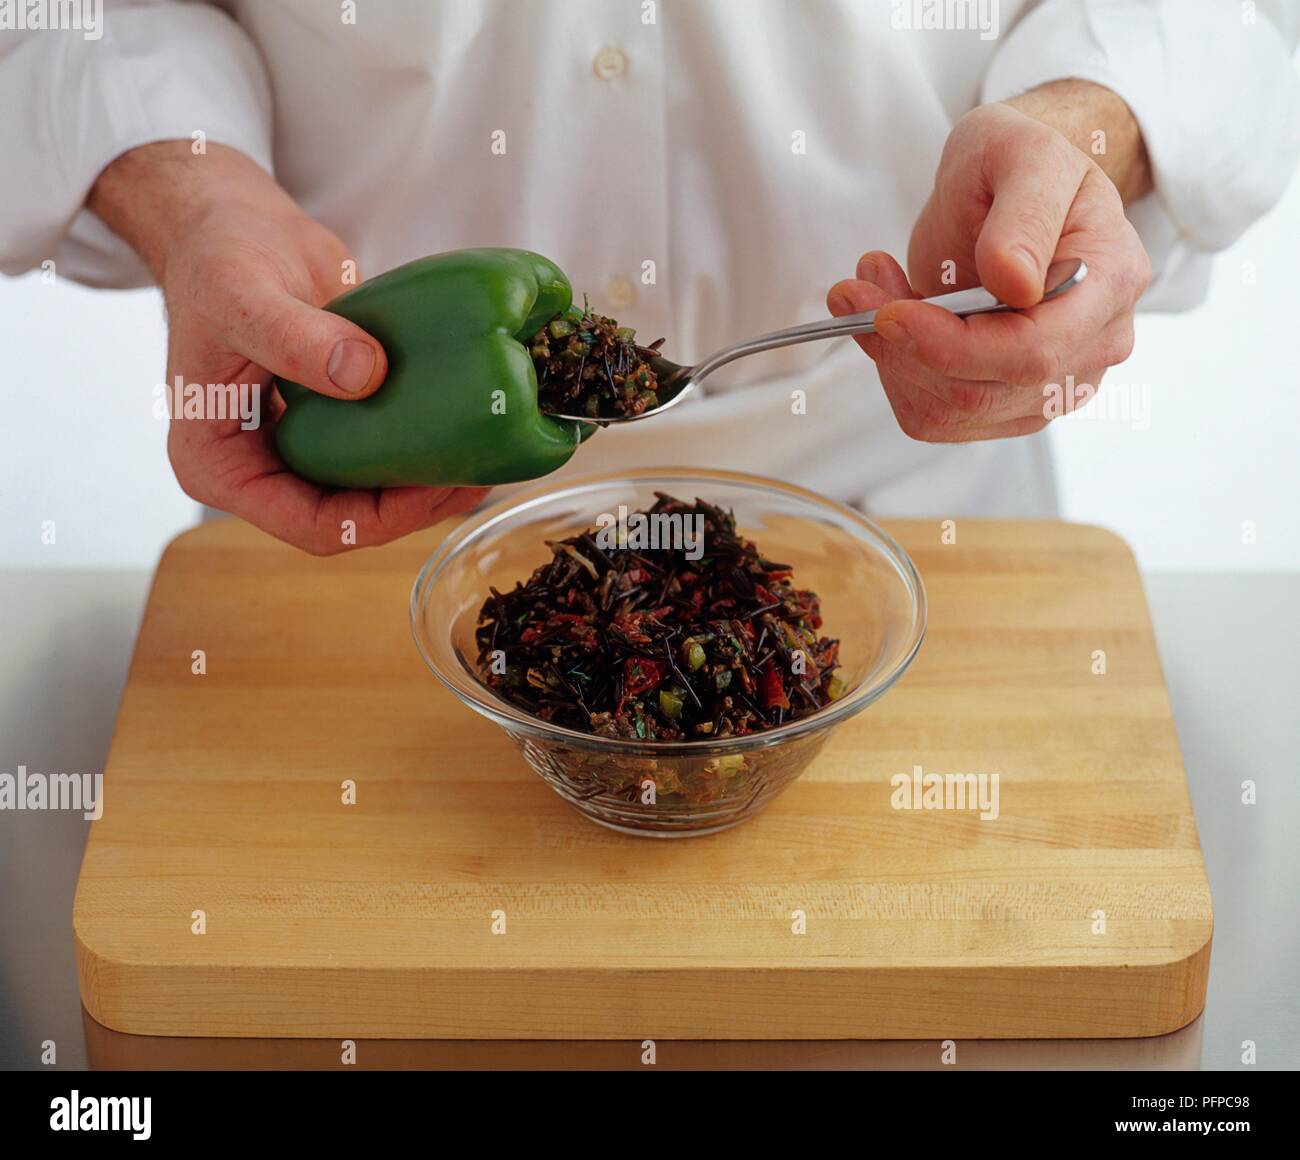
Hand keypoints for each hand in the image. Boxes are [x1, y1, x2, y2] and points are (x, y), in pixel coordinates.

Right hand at [89, 142, 484, 552]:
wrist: (233, 225)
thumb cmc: (216, 257)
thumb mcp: (242, 292)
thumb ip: (295, 336)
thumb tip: (364, 374)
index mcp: (220, 467)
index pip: (312, 527)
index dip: (380, 519)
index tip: (433, 485)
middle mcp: (261, 471)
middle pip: (352, 520)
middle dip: (417, 506)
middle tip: (478, 474)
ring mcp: (299, 450)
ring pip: (373, 494)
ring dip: (430, 482)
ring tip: (488, 456)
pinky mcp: (333, 423)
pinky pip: (383, 451)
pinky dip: (426, 446)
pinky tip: (474, 429)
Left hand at [829, 86, 1151, 442]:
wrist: (1012, 190)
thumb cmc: (1022, 163)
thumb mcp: (1024, 155)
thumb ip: (1025, 214)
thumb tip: (1014, 281)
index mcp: (1109, 284)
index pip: (1031, 353)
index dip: (953, 346)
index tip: (891, 313)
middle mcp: (1092, 348)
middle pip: (982, 392)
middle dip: (904, 348)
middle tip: (856, 291)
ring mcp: (1052, 384)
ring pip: (950, 412)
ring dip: (893, 358)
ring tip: (873, 290)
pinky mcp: (1007, 402)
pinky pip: (937, 416)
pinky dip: (898, 372)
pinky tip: (893, 319)